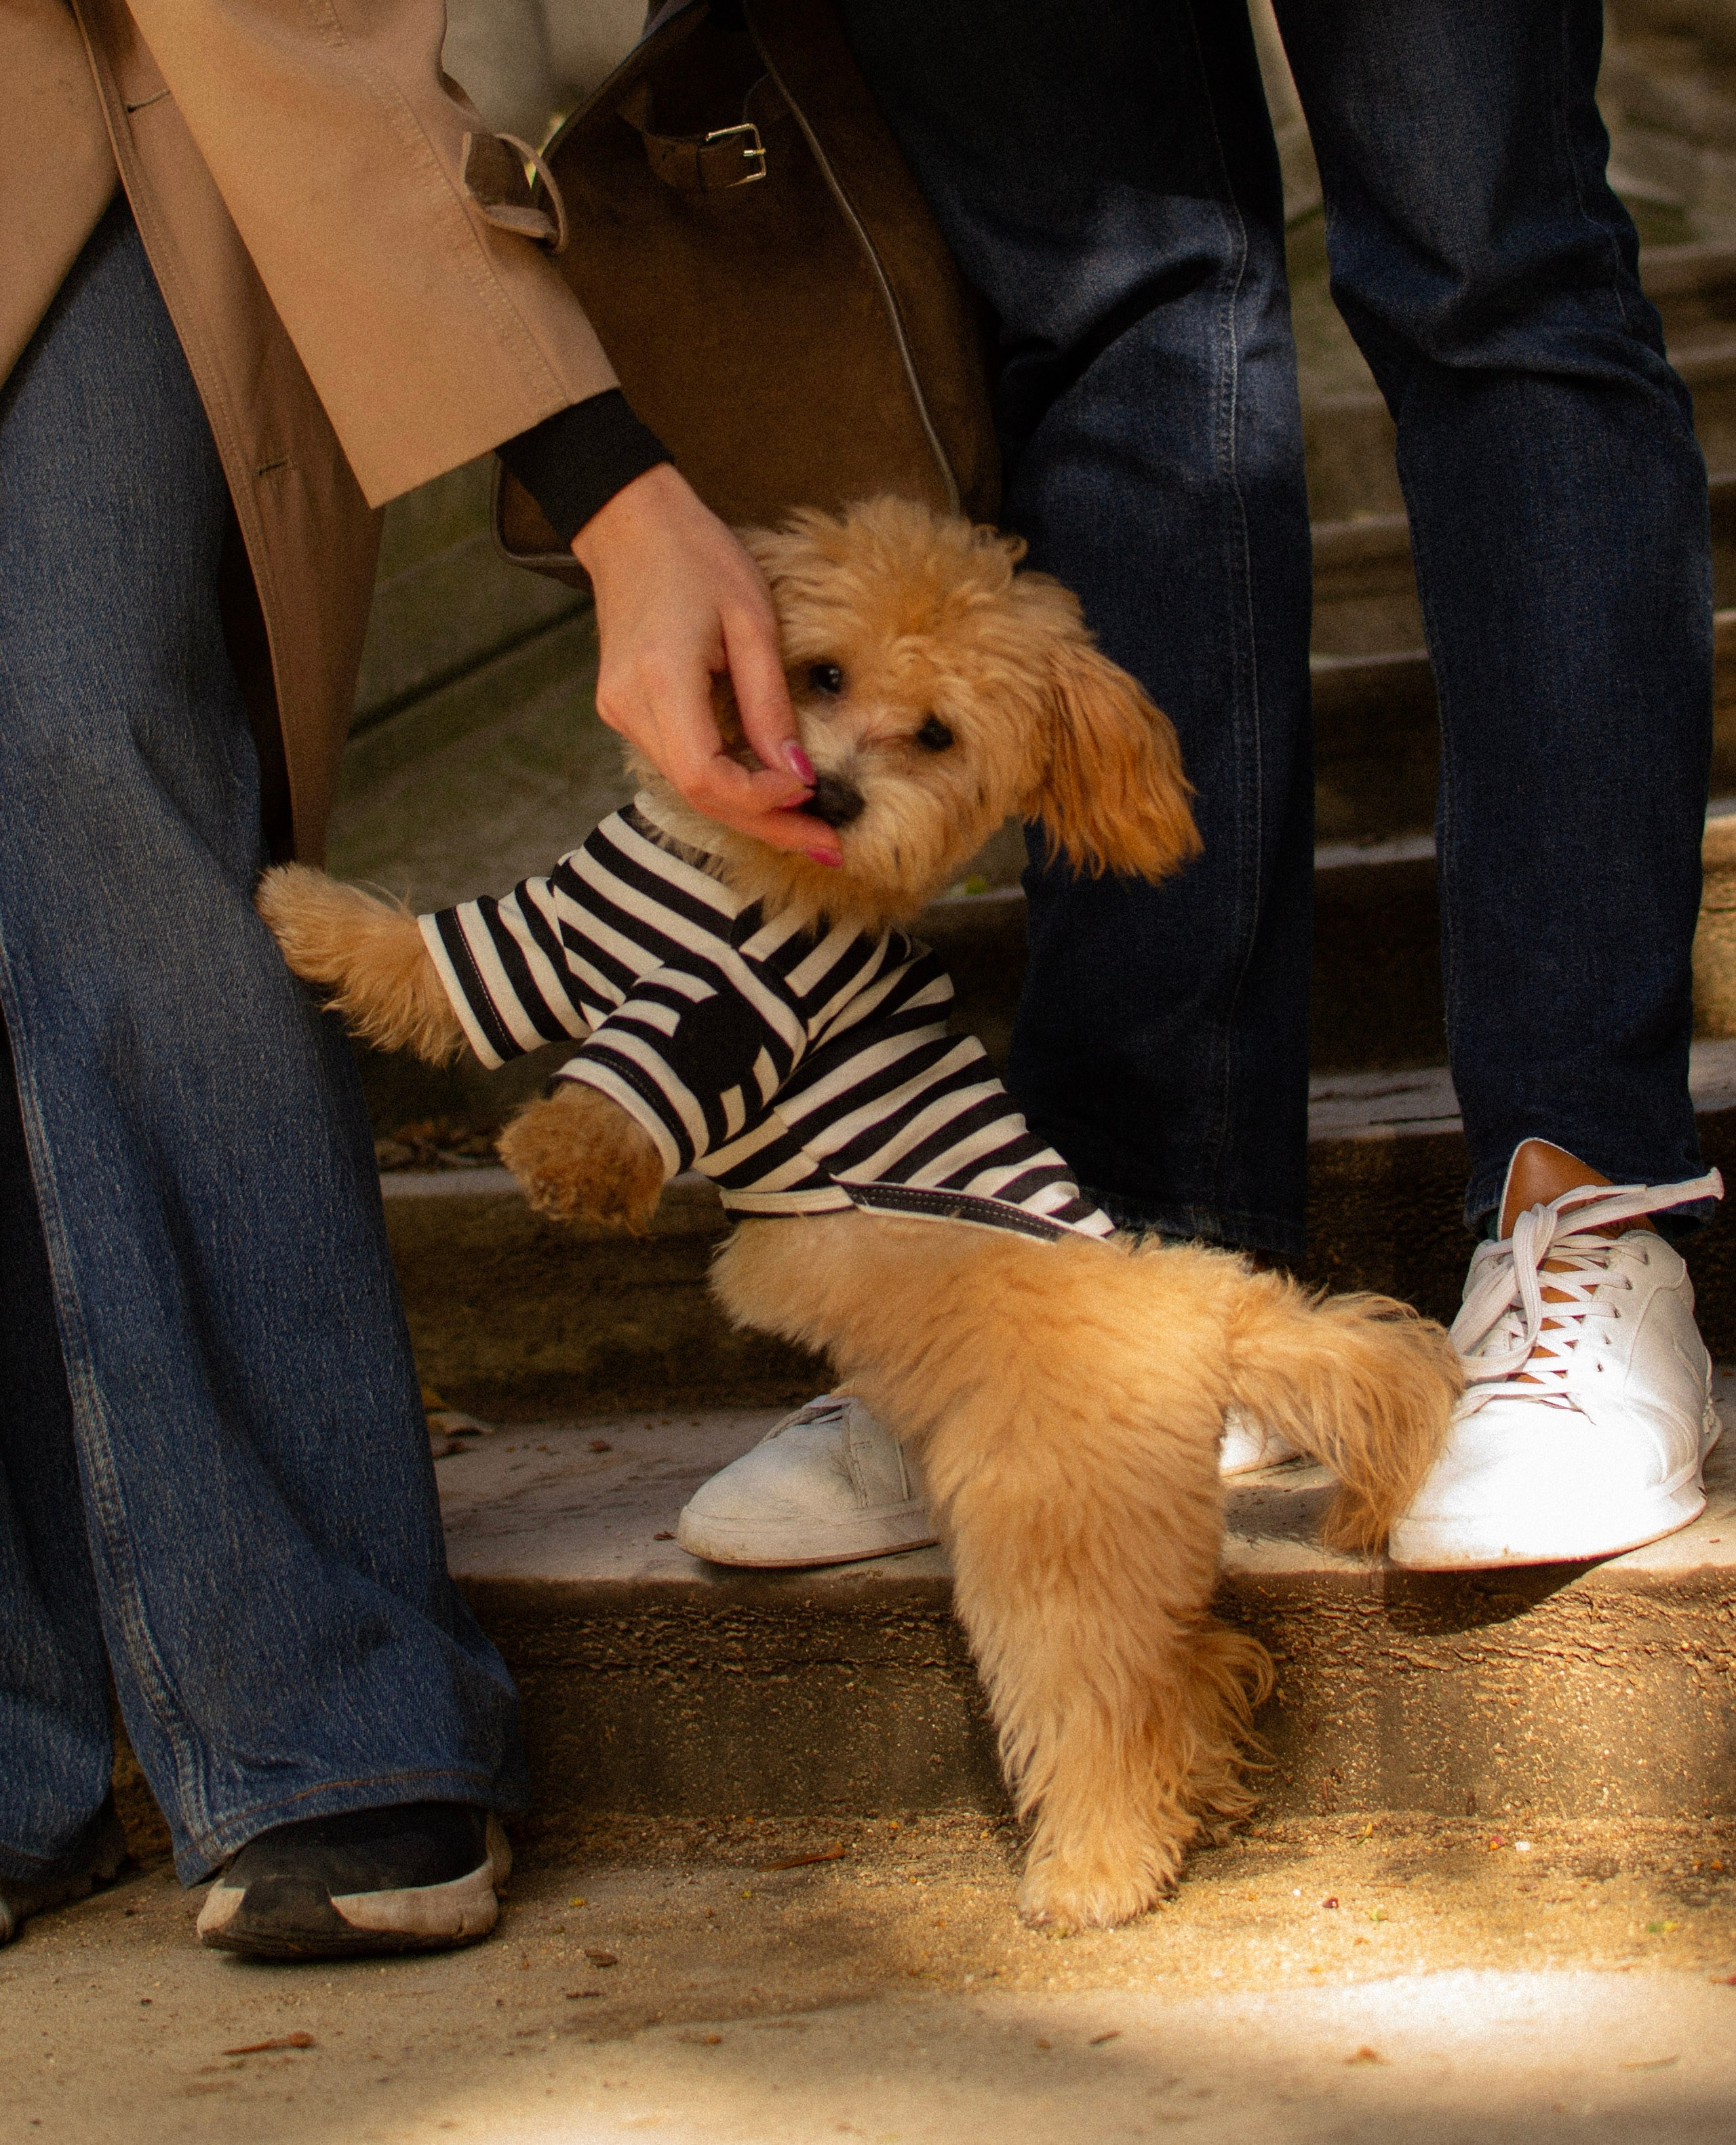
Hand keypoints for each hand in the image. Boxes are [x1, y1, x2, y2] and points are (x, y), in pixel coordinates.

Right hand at [571, 463, 840, 862]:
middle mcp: (630, 708)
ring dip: (751, 811)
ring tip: (810, 828)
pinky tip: (770, 793)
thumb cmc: (696, 556)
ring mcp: (621, 713)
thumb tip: (797, 773)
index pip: (705, 776)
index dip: (760, 799)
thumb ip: (770, 703)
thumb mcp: (751, 621)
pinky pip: (682, 763)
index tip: (811, 792)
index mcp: (660, 681)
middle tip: (829, 846)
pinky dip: (728, 784)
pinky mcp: (628, 711)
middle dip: (768, 824)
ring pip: (690, 787)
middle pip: (699, 796)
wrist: (630, 525)